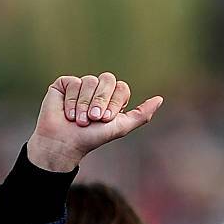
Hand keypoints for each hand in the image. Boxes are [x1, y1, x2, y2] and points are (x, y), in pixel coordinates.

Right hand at [27, 73, 162, 171]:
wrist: (65, 143)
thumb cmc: (92, 138)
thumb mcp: (121, 127)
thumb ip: (142, 114)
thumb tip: (160, 99)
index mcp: (114, 98)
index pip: (121, 87)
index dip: (114, 102)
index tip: (105, 120)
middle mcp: (98, 89)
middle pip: (107, 79)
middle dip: (100, 101)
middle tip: (93, 118)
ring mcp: (81, 85)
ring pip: (89, 81)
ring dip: (84, 104)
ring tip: (79, 120)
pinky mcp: (64, 84)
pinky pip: (73, 83)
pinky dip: (71, 101)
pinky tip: (68, 113)